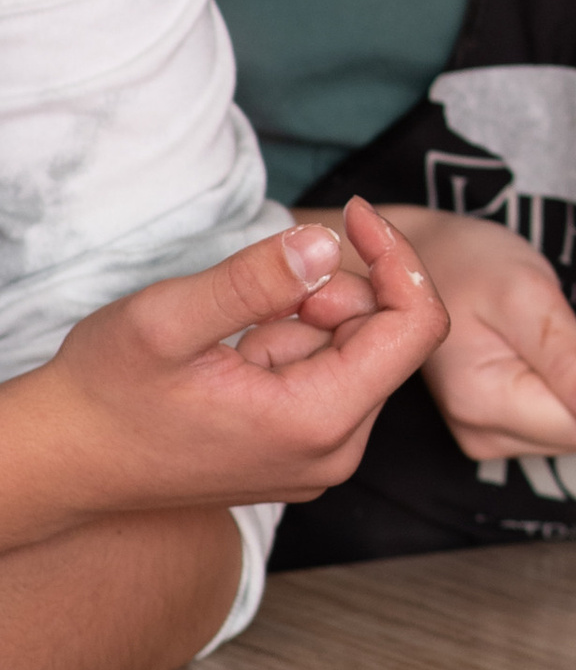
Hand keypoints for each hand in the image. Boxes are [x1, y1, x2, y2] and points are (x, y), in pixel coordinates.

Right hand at [7, 197, 449, 533]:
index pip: (416, 327)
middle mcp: (335, 452)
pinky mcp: (303, 450)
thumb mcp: (167, 321)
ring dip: (306, 322)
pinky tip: (235, 362)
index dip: (395, 257)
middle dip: (331, 295)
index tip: (350, 212)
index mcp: (319, 422)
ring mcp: (321, 457)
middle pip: (388, 337)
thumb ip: (252, 281)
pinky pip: (328, 374)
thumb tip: (325, 243)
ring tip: (232, 343)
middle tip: (254, 300)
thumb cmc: (106, 393)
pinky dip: (292, 346)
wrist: (66, 457)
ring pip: (356, 352)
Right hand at [381, 209, 575, 465]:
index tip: (566, 331)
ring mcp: (484, 436)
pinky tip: (533, 353)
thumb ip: (568, 357)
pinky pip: (561, 425)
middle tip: (553, 330)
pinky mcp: (494, 432)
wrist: (433, 262)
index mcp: (482, 403)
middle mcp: (479, 434)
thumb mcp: (527, 294)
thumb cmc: (474, 266)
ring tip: (538, 336)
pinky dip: (565, 387)